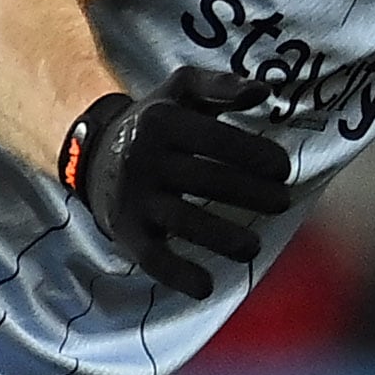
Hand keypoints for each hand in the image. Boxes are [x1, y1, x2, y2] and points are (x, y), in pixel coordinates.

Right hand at [57, 62, 295, 298]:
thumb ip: (222, 86)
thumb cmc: (153, 121)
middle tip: (282, 203)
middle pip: (209, 181)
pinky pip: (153, 257)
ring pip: (186, 221)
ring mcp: (135, 197)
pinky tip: (206, 287)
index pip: (218, 140)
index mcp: (163, 121)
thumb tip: (266, 91)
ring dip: (225, 239)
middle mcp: (146, 159)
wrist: (90, 150)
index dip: (257, 156)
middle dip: (254, 195)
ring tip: (254, 247)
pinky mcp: (126, 229)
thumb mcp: (180, 90)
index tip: (283, 170)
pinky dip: (179, 275)